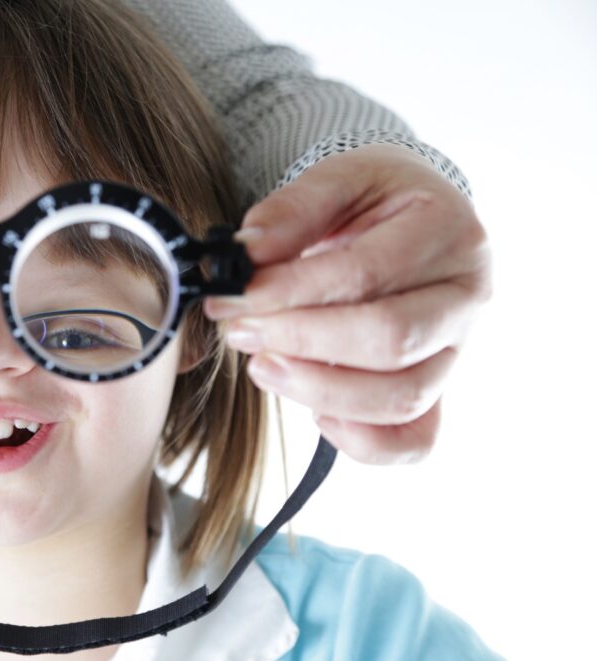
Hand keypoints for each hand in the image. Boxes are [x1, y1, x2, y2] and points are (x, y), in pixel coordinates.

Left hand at [204, 143, 491, 464]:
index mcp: (447, 230)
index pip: (365, 273)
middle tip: (240, 332)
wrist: (415, 216)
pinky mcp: (441, 389)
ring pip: (403, 397)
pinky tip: (317, 413)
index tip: (233, 298)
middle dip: (301, 342)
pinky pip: (416, 440)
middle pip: (391, 340)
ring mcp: (459, 348)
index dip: (291, 292)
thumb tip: (245, 253)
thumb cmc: (374, 199)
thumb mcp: (339, 179)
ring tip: (263, 366)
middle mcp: (466, 294)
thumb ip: (292, 210)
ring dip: (320, 391)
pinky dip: (363, 441)